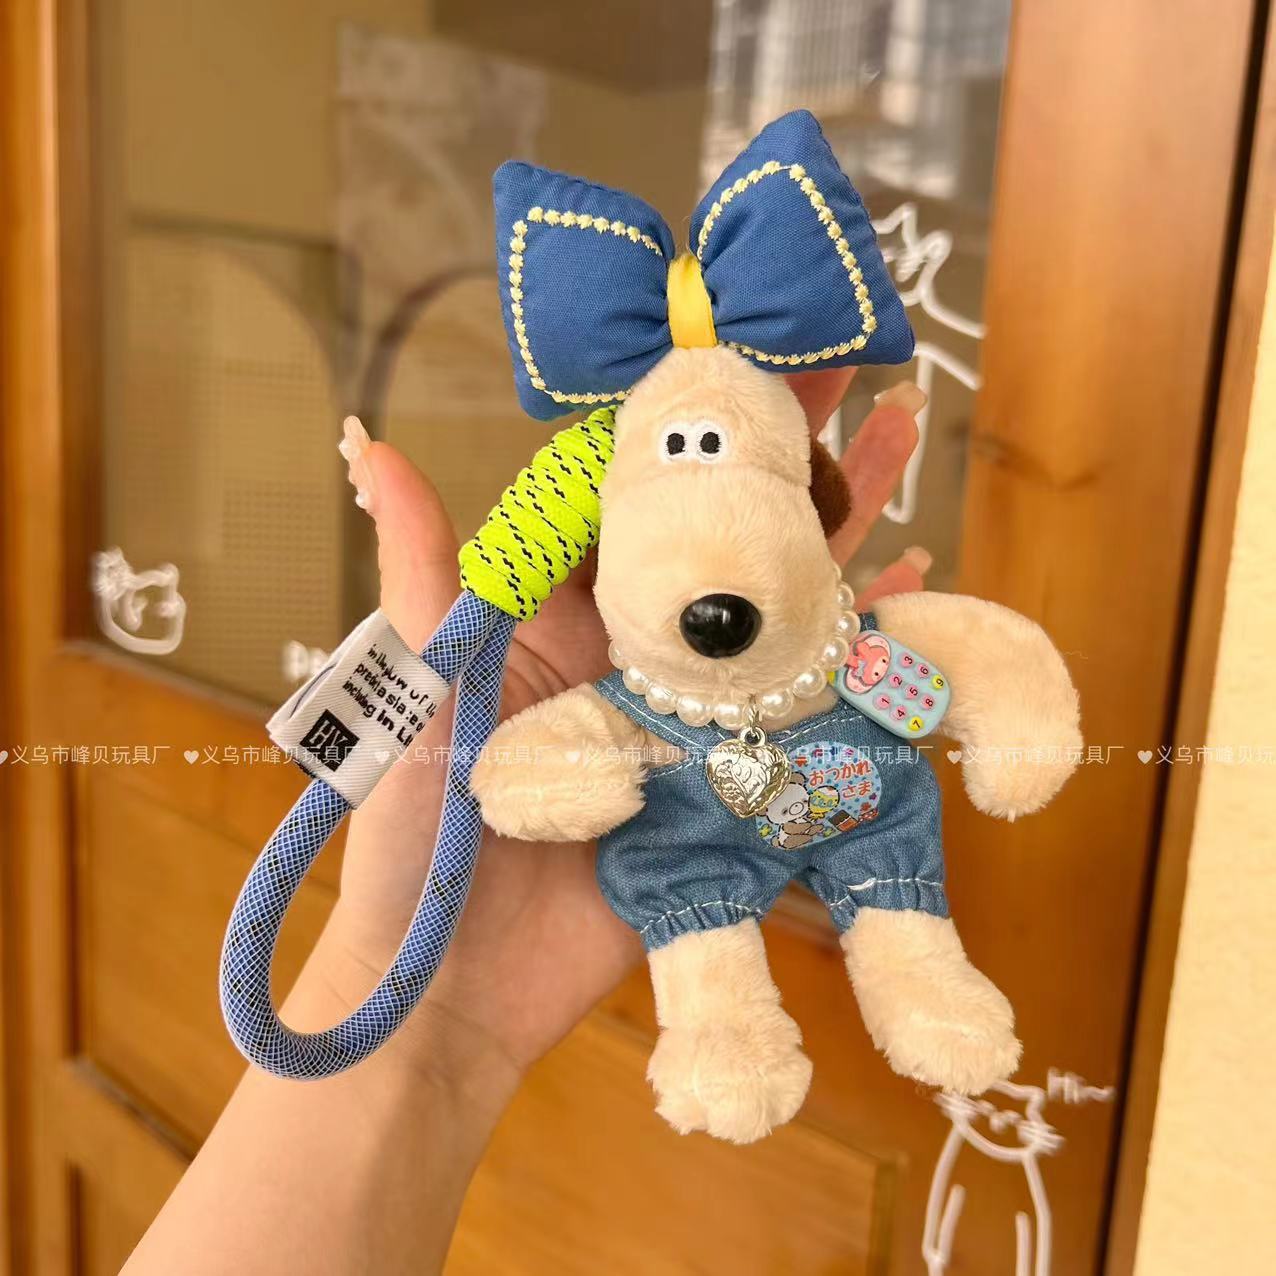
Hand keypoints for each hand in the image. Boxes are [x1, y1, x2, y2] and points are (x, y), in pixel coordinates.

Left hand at [316, 372, 929, 1089]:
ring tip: (904, 441)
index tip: (741, 341)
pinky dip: (859, 645)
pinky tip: (912, 587)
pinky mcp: (735, 774)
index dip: (689, 417)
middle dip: (788, 447)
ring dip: (841, 524)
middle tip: (854, 363)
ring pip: (781, 599)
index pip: (638, 489)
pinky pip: (811, 699)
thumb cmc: (421, 831)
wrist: (459, 986)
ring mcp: (694, 707)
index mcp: (565, 608)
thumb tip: (367, 441)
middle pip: (727, 528)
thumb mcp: (422, 685)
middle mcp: (638, 643)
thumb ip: (424, 569)